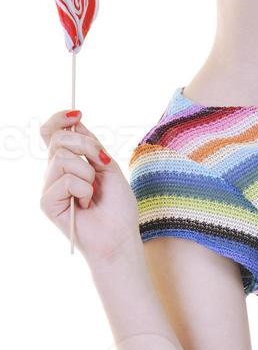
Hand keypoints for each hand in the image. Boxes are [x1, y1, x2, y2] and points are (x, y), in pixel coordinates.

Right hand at [39, 110, 140, 265]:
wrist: (120, 236)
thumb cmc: (118, 207)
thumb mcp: (109, 168)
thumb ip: (91, 146)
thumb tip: (76, 120)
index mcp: (69, 163)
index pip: (52, 133)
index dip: (60, 119)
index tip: (77, 113)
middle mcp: (55, 172)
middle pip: (59, 140)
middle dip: (87, 147)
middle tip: (101, 165)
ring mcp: (49, 187)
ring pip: (63, 159)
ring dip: (88, 174)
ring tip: (93, 192)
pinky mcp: (46, 202)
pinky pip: (65, 180)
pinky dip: (83, 189)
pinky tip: (85, 204)